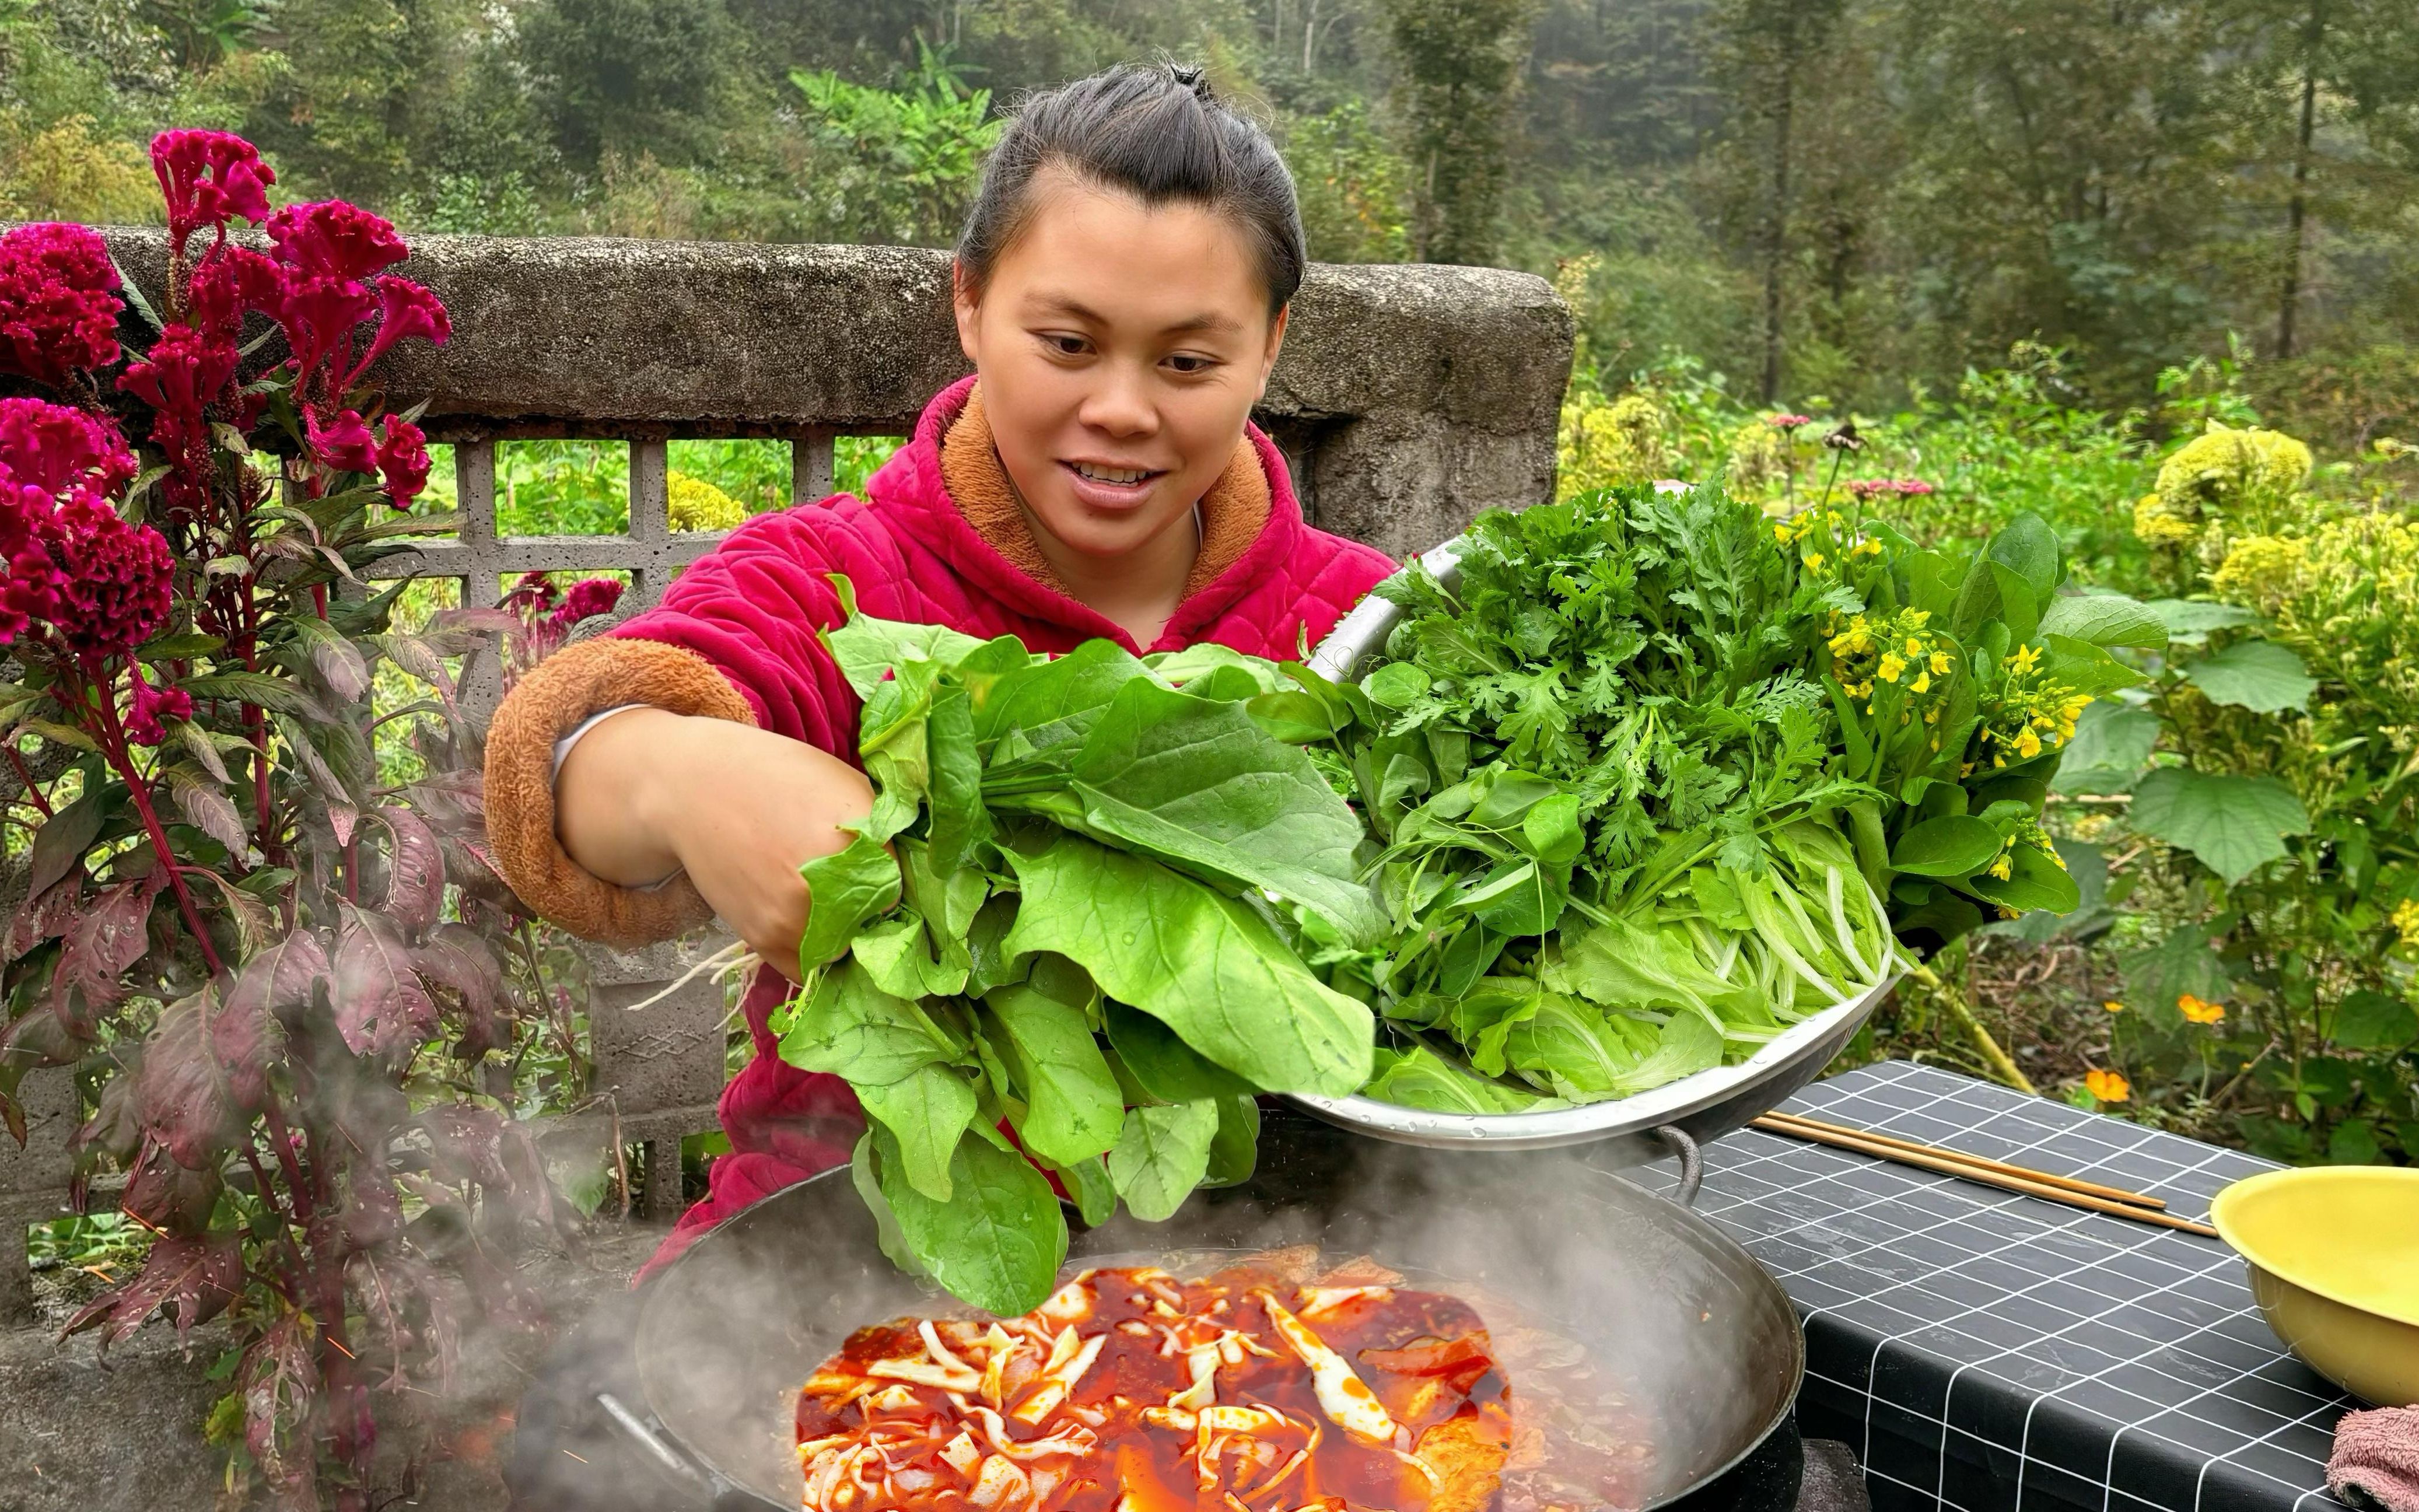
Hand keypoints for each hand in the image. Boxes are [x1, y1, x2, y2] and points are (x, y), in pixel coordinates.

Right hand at [556, 709, 875, 977]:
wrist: (693, 790)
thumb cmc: (775, 776)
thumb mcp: (846, 786)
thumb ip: (883, 831)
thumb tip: (922, 871)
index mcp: (860, 839)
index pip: (907, 886)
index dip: (899, 883)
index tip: (890, 879)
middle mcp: (830, 886)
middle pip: (879, 923)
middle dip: (873, 911)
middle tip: (855, 891)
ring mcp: (796, 918)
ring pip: (845, 950)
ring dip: (843, 935)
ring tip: (823, 900)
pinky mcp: (765, 939)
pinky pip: (807, 968)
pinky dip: (811, 952)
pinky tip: (802, 919)